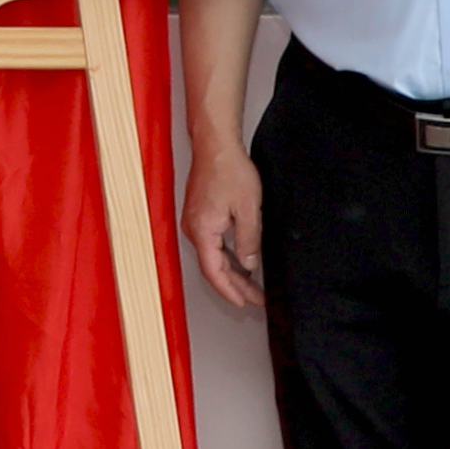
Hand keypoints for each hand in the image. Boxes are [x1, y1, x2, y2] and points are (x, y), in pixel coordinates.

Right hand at [184, 138, 265, 310]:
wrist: (216, 145)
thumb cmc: (228, 169)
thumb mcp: (248, 209)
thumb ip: (249, 241)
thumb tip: (249, 265)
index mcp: (202, 232)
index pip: (214, 273)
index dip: (230, 291)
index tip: (245, 303)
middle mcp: (194, 230)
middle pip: (213, 268)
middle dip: (235, 286)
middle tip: (255, 299)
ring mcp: (195, 222)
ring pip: (213, 256)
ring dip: (232, 272)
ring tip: (251, 285)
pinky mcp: (200, 215)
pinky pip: (212, 244)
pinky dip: (227, 256)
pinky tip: (241, 261)